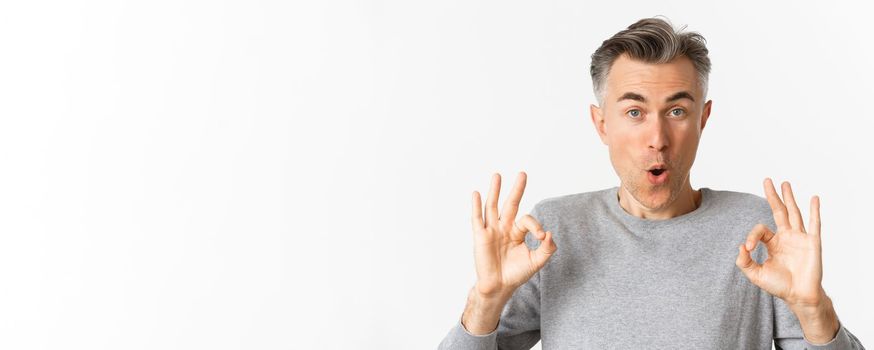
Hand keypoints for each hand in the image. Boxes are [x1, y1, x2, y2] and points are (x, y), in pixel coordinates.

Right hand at [471, 172, 556, 300]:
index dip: (536, 226)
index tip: (542, 237)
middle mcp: (504, 227)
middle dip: (517, 189)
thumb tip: (550, 234)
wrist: (499, 287)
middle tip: (523, 173)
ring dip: (495, 191)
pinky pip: (477, 219)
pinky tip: (476, 193)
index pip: (527, 220)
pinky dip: (476, 206)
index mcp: (517, 232)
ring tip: (497, 175)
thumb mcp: (536, 262)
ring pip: (492, 206)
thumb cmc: (515, 274)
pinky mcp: (480, 236)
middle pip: (510, 204)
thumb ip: (547, 248)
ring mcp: (491, 230)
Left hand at [735, 178, 825, 307]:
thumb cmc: (779, 286)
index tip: (748, 248)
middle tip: (767, 180)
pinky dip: (814, 210)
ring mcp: (800, 238)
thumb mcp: (756, 274)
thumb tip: (740, 247)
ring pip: (794, 213)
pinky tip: (814, 198)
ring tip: (785, 183)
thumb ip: (744, 262)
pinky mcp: (813, 243)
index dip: (751, 236)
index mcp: (773, 243)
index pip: (760, 230)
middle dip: (773, 196)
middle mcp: (787, 237)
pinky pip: (814, 224)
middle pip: (779, 211)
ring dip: (790, 198)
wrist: (799, 296)